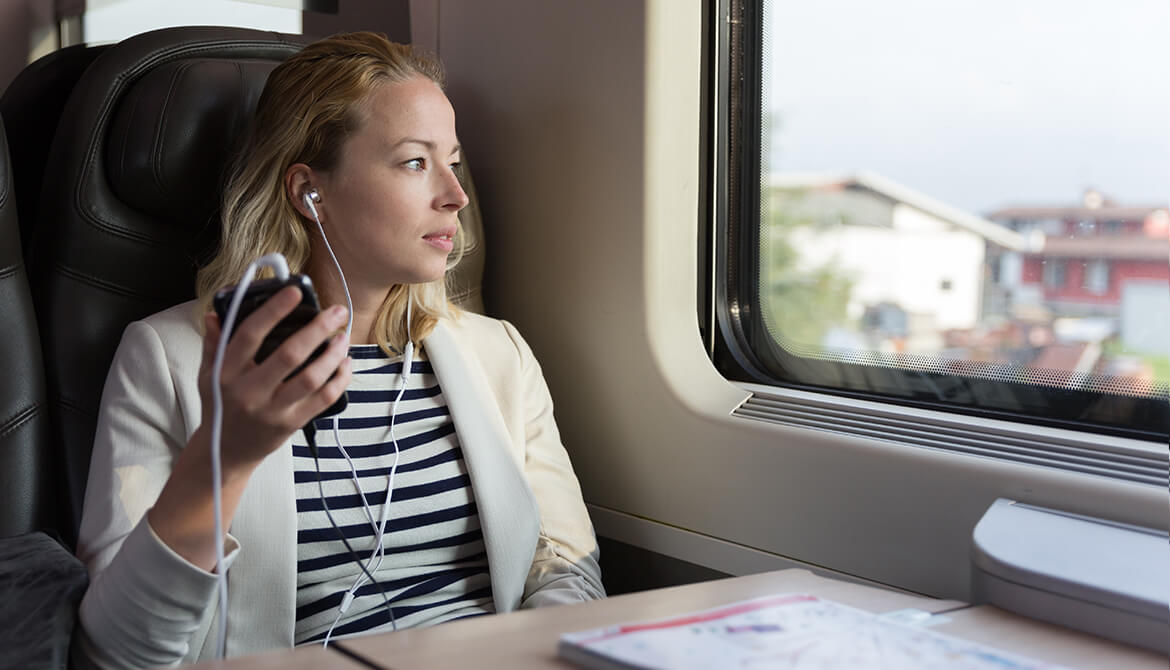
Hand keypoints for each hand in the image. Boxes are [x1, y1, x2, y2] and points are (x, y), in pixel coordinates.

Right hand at [197, 285, 351, 471]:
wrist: (224, 451)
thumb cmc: (220, 405)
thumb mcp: (208, 374)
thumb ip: (214, 343)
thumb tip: (216, 313)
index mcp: (226, 372)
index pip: (250, 334)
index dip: (273, 310)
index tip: (294, 291)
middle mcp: (249, 391)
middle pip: (289, 355)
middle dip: (318, 329)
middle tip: (337, 312)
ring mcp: (272, 410)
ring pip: (311, 378)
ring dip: (333, 355)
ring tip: (343, 338)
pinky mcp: (291, 424)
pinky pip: (323, 399)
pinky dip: (339, 379)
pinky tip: (345, 364)